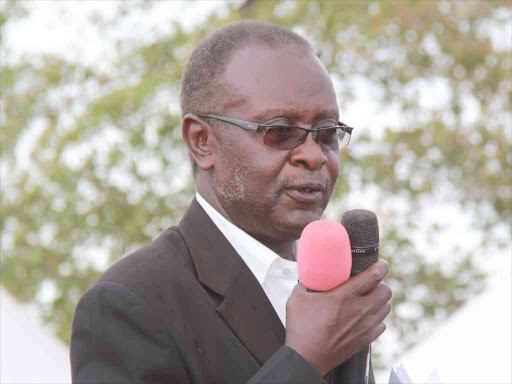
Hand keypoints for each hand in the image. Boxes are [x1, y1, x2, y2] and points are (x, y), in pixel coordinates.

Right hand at [285, 259, 391, 375]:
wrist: (306, 358)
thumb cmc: (301, 328)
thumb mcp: (297, 298)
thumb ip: (305, 283)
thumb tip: (308, 275)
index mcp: (344, 296)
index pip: (373, 276)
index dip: (381, 266)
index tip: (380, 263)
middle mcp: (359, 310)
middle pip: (386, 291)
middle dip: (381, 283)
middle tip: (371, 282)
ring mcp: (364, 326)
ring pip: (386, 307)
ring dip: (380, 300)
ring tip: (369, 298)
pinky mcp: (365, 340)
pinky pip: (382, 324)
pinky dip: (377, 318)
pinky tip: (366, 316)